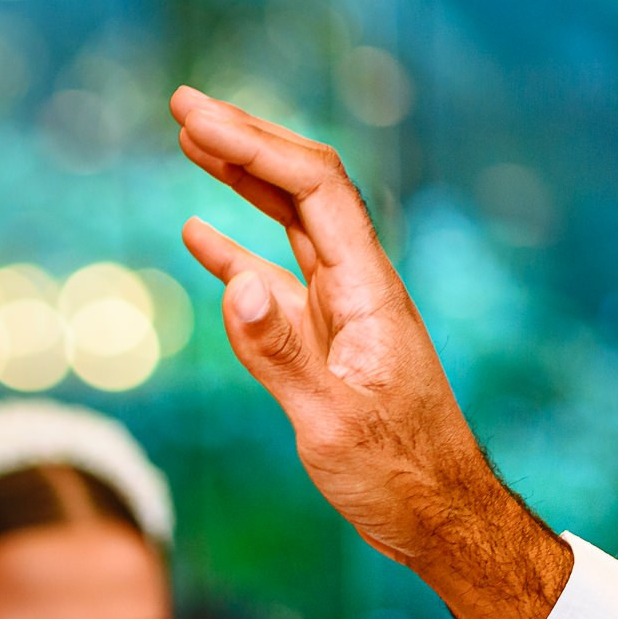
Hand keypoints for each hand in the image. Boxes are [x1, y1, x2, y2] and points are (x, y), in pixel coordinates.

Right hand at [171, 86, 569, 618]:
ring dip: (240, 180)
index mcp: (367, 293)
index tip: (196, 122)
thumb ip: (281, 351)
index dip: (255, 149)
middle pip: (303, 189)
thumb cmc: (393, 475)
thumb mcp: (330, 419)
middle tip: (183, 105)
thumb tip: (236, 282)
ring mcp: (341, 310)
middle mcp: (358, 287)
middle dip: (246, 141)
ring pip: (288, 224)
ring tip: (189, 141)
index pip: (314, 193)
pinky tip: (199, 231)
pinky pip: (276, 277)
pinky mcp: (324, 339)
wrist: (434, 513)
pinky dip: (237, 247)